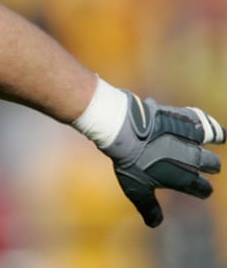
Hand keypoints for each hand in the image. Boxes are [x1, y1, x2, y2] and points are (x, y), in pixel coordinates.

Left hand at [102, 92, 223, 226]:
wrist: (125, 131)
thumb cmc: (129, 162)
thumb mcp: (136, 190)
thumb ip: (148, 207)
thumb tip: (154, 224)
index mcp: (184, 179)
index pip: (203, 189)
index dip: (202, 189)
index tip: (200, 188)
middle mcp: (193, 159)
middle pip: (213, 164)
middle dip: (210, 165)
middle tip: (206, 163)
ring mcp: (191, 138)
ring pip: (214, 140)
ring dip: (215, 139)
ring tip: (218, 138)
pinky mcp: (185, 119)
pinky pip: (204, 121)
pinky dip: (207, 123)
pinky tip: (206, 124)